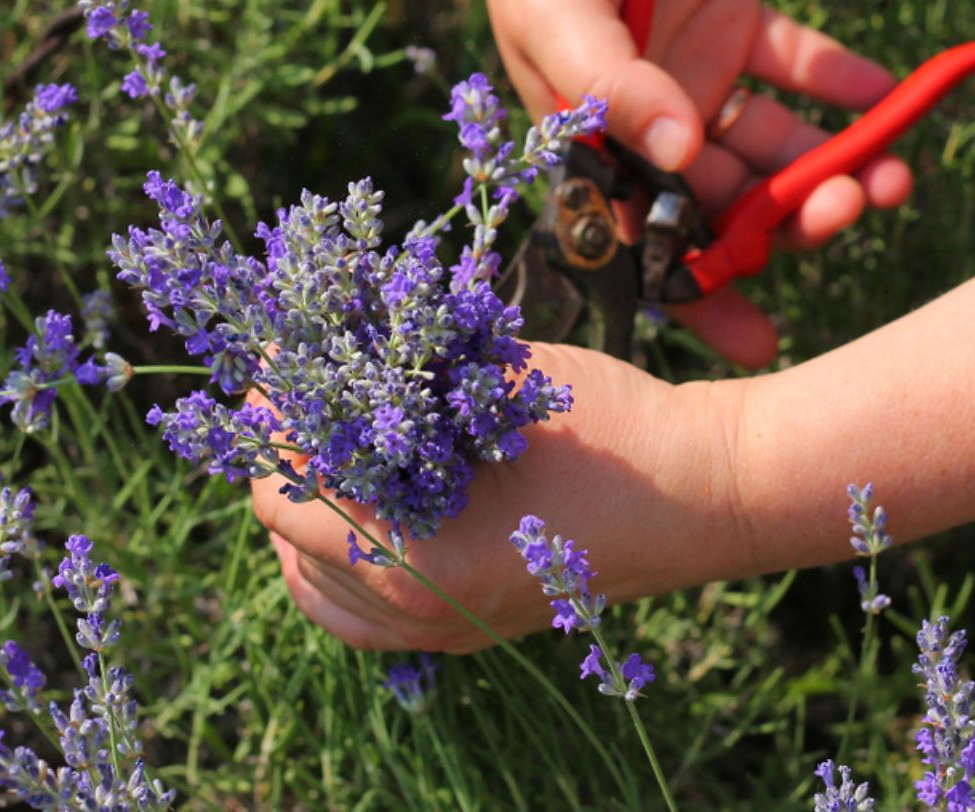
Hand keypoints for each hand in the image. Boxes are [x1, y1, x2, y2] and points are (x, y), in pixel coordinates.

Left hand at [249, 343, 750, 652]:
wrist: (704, 494)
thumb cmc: (614, 432)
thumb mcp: (499, 386)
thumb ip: (405, 376)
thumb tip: (325, 343)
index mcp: (418, 560)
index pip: (283, 498)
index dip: (271, 418)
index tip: (283, 356)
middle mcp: (418, 613)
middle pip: (287, 544)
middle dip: (284, 458)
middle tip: (299, 391)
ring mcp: (443, 630)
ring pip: (316, 588)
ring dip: (304, 513)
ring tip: (322, 443)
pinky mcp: (466, 624)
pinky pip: (365, 611)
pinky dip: (340, 560)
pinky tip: (361, 503)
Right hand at [448, 0, 912, 365]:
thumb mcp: (559, 17)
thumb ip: (615, 87)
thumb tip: (681, 156)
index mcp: (603, 145)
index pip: (657, 237)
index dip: (705, 292)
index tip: (762, 342)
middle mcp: (657, 126)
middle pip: (734, 196)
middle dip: (794, 218)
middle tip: (852, 210)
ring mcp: (701, 75)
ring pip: (777, 142)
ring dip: (836, 162)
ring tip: (896, 172)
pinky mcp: (739, 21)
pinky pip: (801, 65)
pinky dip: (846, 83)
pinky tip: (891, 95)